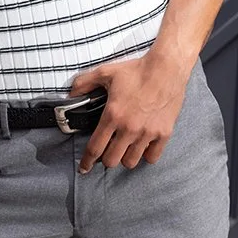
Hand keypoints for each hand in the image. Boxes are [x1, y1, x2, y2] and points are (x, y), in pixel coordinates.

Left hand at [67, 53, 187, 172]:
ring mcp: (147, 132)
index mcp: (112, 115)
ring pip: (131, 161)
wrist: (166, 69)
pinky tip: (142, 146)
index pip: (95, 148)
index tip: (84, 168)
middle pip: (112, 160)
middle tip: (107, 150)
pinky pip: (152, 157)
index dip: (87, 161)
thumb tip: (70, 94)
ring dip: (125, 157)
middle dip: (106, 158)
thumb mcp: (105, 72)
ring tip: (124, 148)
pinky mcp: (164, 133)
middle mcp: (129, 128)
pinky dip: (146, 155)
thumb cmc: (136, 71)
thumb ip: (84, 83)